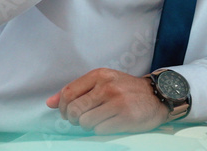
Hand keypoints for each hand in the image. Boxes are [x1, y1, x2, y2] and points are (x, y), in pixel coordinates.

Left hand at [45, 68, 169, 134]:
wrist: (157, 96)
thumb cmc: (126, 90)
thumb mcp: (102, 83)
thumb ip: (76, 90)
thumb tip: (49, 102)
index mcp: (99, 75)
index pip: (68, 93)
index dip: (63, 107)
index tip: (67, 113)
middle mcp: (107, 86)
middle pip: (75, 110)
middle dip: (74, 119)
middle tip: (82, 120)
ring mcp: (117, 101)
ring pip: (85, 122)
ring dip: (88, 126)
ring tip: (98, 121)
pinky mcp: (125, 117)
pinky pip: (99, 130)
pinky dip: (100, 130)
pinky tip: (109, 124)